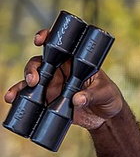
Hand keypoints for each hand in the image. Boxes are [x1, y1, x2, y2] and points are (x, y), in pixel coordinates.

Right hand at [4, 29, 123, 130]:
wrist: (106, 118)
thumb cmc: (110, 98)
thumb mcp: (105, 93)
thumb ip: (92, 95)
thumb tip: (76, 100)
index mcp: (75, 61)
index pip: (59, 45)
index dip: (47, 38)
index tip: (40, 40)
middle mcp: (60, 70)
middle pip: (40, 62)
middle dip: (32, 68)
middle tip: (34, 80)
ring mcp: (53, 84)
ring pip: (32, 79)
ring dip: (22, 84)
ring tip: (17, 93)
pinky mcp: (50, 99)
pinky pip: (32, 96)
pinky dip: (20, 97)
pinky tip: (12, 99)